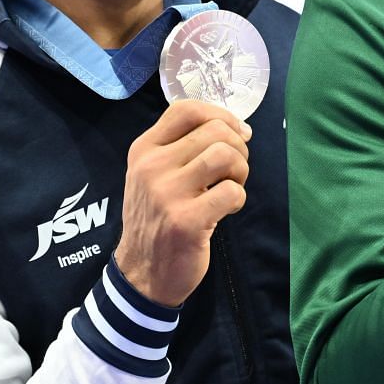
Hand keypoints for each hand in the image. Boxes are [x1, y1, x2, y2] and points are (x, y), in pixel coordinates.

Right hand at [113, 100, 251, 306]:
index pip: (186, 109)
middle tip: (234, 171)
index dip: (221, 115)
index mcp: (144, 149)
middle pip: (215, 131)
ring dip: (241, 170)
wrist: (143, 274)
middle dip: (238, 147)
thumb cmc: (158, 219)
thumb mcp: (156, 175)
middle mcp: (151, 166)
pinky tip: (226, 209)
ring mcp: (166, 193)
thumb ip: (186, 147)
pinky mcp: (185, 220)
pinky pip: (232, 191)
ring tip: (231, 187)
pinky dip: (239, 198)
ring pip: (225, 155)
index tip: (236, 134)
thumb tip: (239, 129)